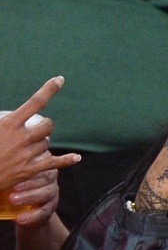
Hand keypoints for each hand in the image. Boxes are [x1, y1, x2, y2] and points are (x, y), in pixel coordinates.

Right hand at [0, 76, 80, 191]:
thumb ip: (3, 118)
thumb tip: (11, 114)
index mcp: (10, 123)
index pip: (35, 102)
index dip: (49, 89)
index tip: (60, 80)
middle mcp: (22, 137)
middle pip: (47, 125)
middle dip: (45, 126)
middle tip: (36, 130)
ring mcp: (28, 154)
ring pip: (47, 143)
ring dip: (42, 142)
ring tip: (29, 147)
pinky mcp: (30, 169)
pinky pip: (54, 162)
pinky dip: (67, 160)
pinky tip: (77, 158)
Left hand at [10, 166, 60, 227]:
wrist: (27, 211)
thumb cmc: (17, 188)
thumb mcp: (16, 178)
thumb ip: (13, 173)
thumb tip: (1, 171)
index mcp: (42, 166)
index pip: (39, 164)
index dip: (28, 169)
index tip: (13, 172)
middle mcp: (50, 178)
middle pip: (45, 178)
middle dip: (28, 183)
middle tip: (12, 188)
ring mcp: (53, 193)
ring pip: (46, 194)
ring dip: (29, 197)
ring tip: (12, 200)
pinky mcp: (51, 208)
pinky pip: (44, 211)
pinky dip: (31, 216)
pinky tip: (19, 218)